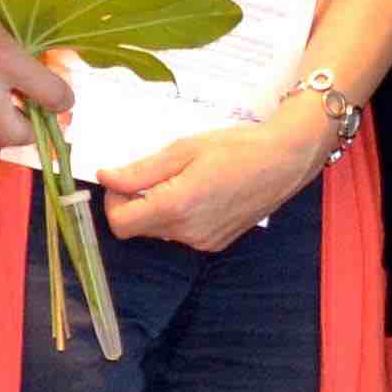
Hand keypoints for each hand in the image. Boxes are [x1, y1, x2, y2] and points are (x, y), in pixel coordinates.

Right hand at [0, 0, 74, 153]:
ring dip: (3, 132)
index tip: (63, 96)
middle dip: (34, 129)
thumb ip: (20, 47)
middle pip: (19, 135)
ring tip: (7, 115)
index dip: (64, 99)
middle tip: (35, 113)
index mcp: (4, 56)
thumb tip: (45, 66)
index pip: (52, 95)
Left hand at [96, 122, 322, 251]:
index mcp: (176, 206)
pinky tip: (200, 191)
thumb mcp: (183, 149)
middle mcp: (188, 232)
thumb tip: (107, 178)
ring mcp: (202, 242)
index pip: (120, 224)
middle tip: (155, 172)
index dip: (113, 201)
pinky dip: (179, 215)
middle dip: (136, 202)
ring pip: (159, 230)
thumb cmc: (237, 148)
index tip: (123, 179)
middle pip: (138, 228)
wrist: (284, 160)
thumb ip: (141, 170)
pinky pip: (181, 233)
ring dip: (158, 208)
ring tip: (183, 178)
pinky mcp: (215, 243)